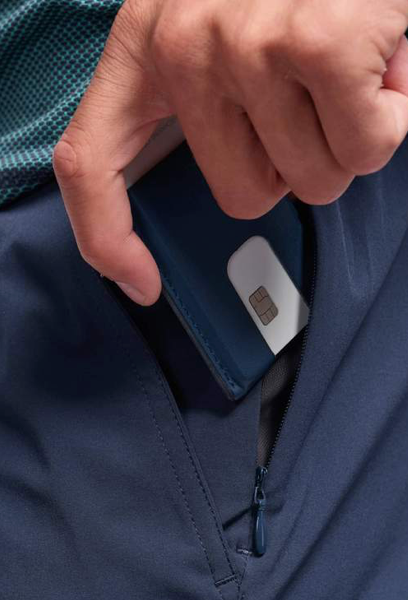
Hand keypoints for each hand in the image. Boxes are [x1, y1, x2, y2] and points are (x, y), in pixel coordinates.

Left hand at [53, 0, 407, 304]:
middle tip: (307, 104)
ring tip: (340, 76)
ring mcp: (248, 47)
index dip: (107, 237)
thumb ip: (209, 110)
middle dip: (292, 165)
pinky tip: (376, 65)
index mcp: (145, 47)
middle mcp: (184, 47)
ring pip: (312, 180)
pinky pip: (364, 148)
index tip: (141, 281)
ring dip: (343, 141)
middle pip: (243, 194)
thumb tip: (239, 190)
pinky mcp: (316, 47)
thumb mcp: (216, 32)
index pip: (89, 164)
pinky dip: (386, 119)